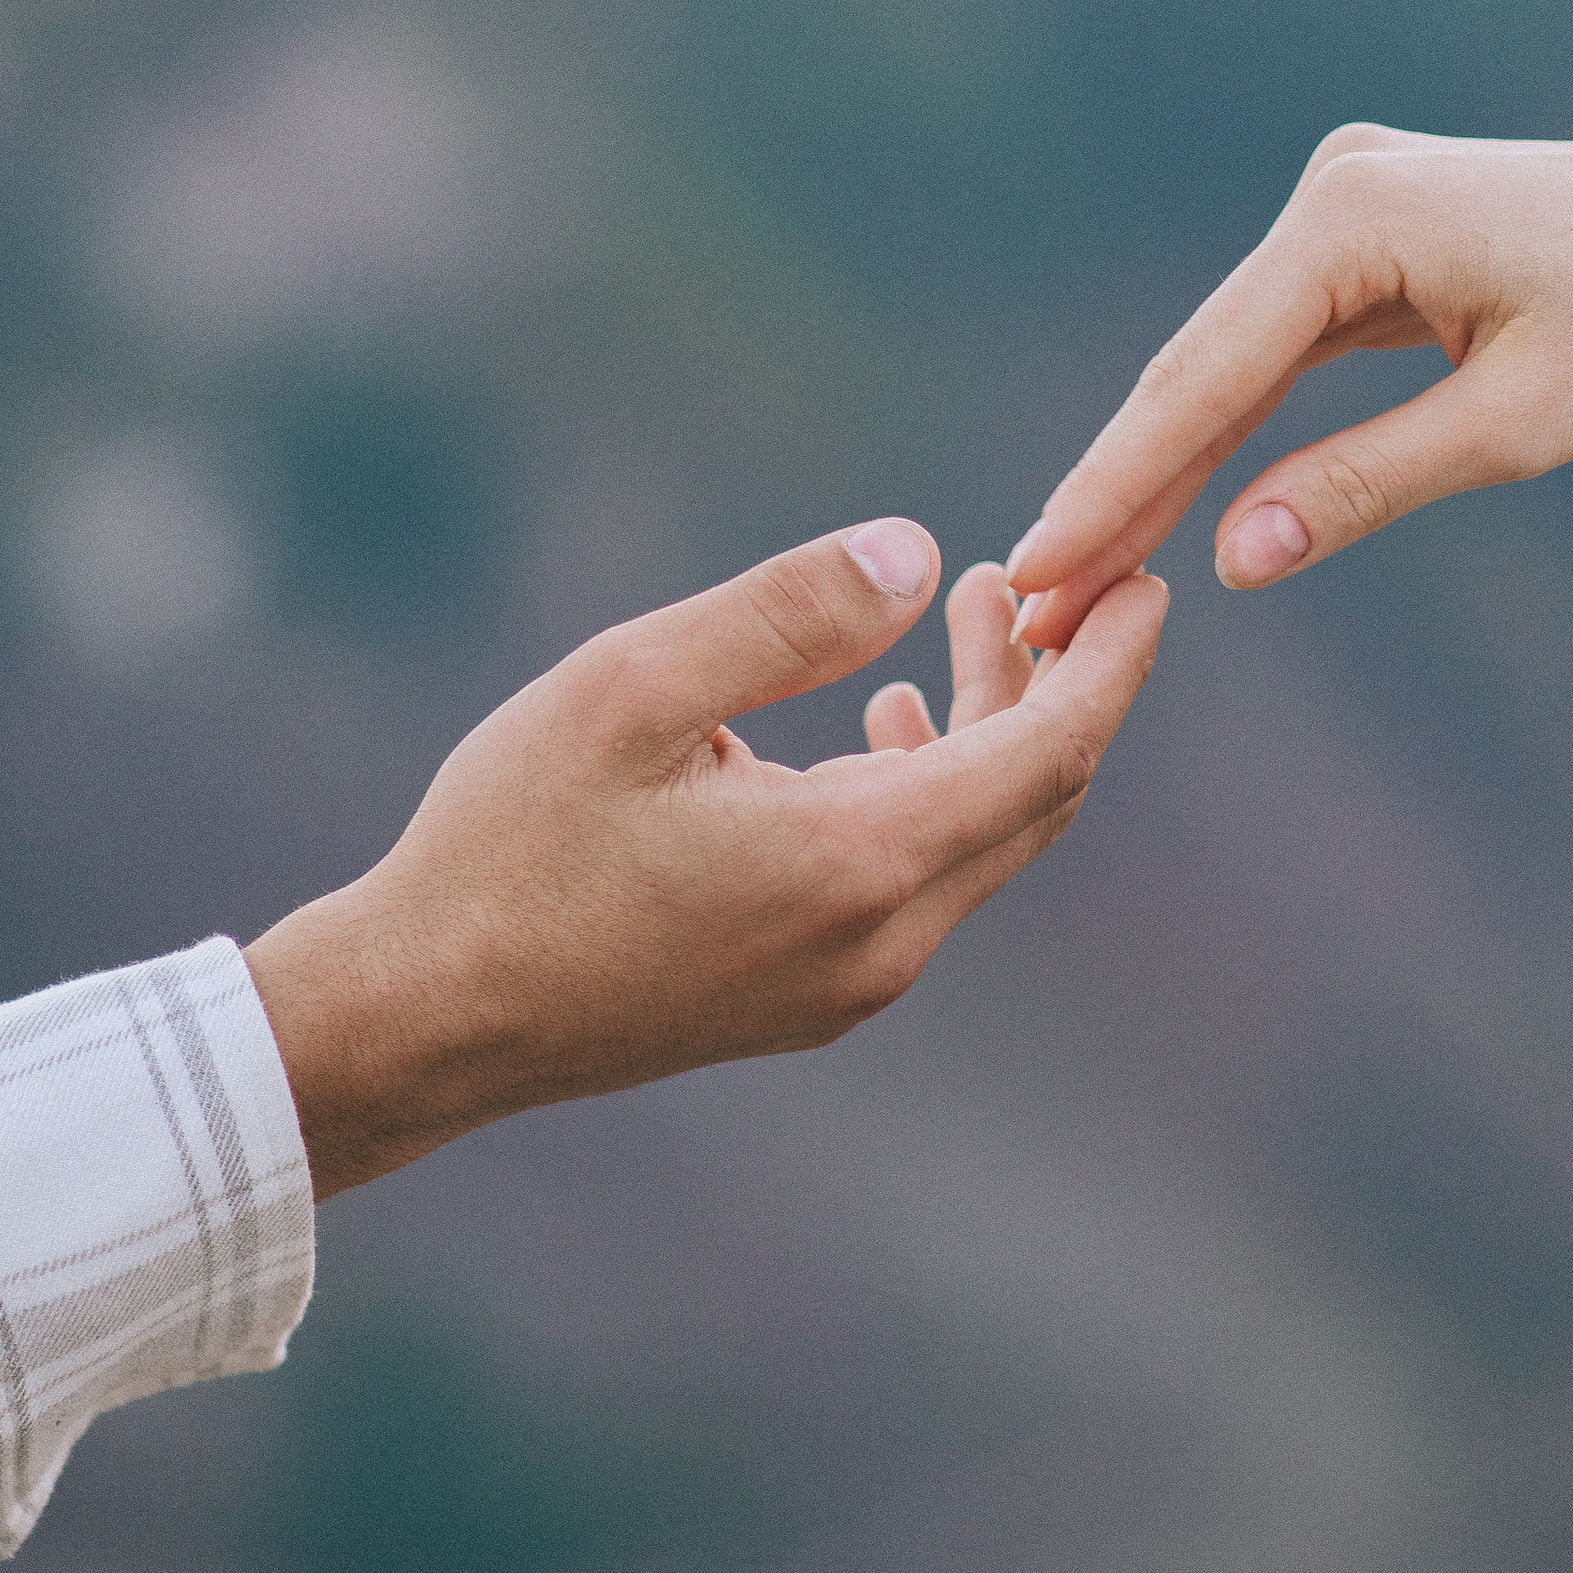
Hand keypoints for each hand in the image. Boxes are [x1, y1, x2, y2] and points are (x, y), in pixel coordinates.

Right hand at [249, 523, 1165, 1197]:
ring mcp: (849, 986)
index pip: (1051, 751)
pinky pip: (921, 883)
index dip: (1109, 659)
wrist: (424, 1019)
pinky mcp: (806, 999)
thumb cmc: (510, 843)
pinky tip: (883, 724)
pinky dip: (935, 790)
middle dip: (1058, 682)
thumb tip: (919, 553)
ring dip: (990, 731)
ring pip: (978, 842)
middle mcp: (882, 941)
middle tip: (1045, 576)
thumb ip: (786, 615)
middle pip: (1034, 799)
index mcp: (861, 862)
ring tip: (965, 621)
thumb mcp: (633, 689)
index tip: (1148, 577)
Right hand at [1005, 128, 1572, 638]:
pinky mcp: (1376, 238)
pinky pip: (1281, 349)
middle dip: (1115, 489)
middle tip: (1028, 604)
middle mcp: (1335, 191)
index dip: (1115, 486)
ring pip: (1230, 362)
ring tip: (1072, 574)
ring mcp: (1351, 207)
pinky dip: (1230, 427)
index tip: (1036, 573)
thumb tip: (1232, 560)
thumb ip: (1366, 485)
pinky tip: (1164, 504)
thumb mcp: (1519, 423)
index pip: (1205, 375)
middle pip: (1198, 365)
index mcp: (1357, 217)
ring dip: (1161, 465)